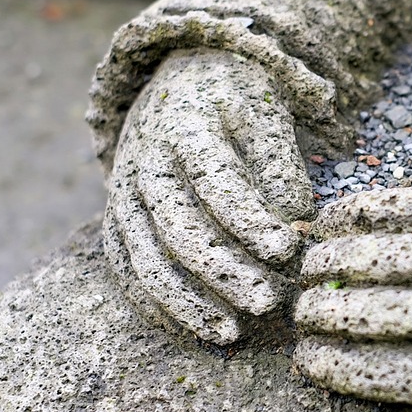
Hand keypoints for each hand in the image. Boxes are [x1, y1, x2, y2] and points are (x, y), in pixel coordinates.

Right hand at [104, 50, 313, 344]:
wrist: (174, 77)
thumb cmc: (232, 100)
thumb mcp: (264, 114)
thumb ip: (279, 165)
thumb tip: (295, 223)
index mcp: (185, 129)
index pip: (217, 184)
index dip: (251, 222)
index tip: (289, 250)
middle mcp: (143, 163)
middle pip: (179, 229)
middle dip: (224, 272)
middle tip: (267, 303)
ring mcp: (122, 194)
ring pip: (146, 259)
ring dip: (187, 303)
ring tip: (231, 334)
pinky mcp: (116, 218)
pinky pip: (128, 270)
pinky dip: (157, 305)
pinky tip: (193, 331)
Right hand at [293, 173, 411, 411]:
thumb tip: (374, 373)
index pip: (396, 375)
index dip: (342, 369)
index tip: (308, 363)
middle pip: (384, 316)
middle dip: (329, 317)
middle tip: (300, 315)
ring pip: (393, 258)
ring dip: (336, 262)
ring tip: (308, 266)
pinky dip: (369, 209)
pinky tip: (335, 216)